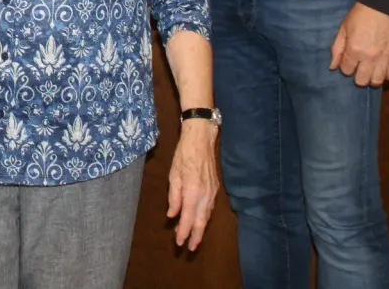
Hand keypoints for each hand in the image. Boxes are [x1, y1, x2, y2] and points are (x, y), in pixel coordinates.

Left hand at [167, 119, 219, 249]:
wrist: (201, 140)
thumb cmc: (183, 155)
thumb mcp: (173, 175)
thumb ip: (174, 197)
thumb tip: (172, 215)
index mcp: (193, 192)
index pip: (188, 218)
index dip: (184, 232)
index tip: (179, 243)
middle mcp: (205, 195)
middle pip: (201, 222)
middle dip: (196, 236)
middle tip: (190, 249)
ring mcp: (212, 192)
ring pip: (207, 216)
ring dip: (200, 228)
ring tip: (193, 238)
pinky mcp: (216, 189)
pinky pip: (210, 208)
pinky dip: (204, 218)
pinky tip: (199, 221)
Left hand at [330, 2, 388, 85]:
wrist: (388, 5)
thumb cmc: (362, 14)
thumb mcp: (344, 28)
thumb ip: (337, 48)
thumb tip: (332, 67)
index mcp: (354, 50)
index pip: (346, 70)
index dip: (345, 66)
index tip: (348, 60)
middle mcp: (370, 58)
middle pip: (361, 81)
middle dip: (357, 75)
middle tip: (358, 67)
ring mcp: (385, 59)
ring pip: (377, 82)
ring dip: (372, 78)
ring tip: (370, 70)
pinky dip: (387, 75)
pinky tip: (382, 68)